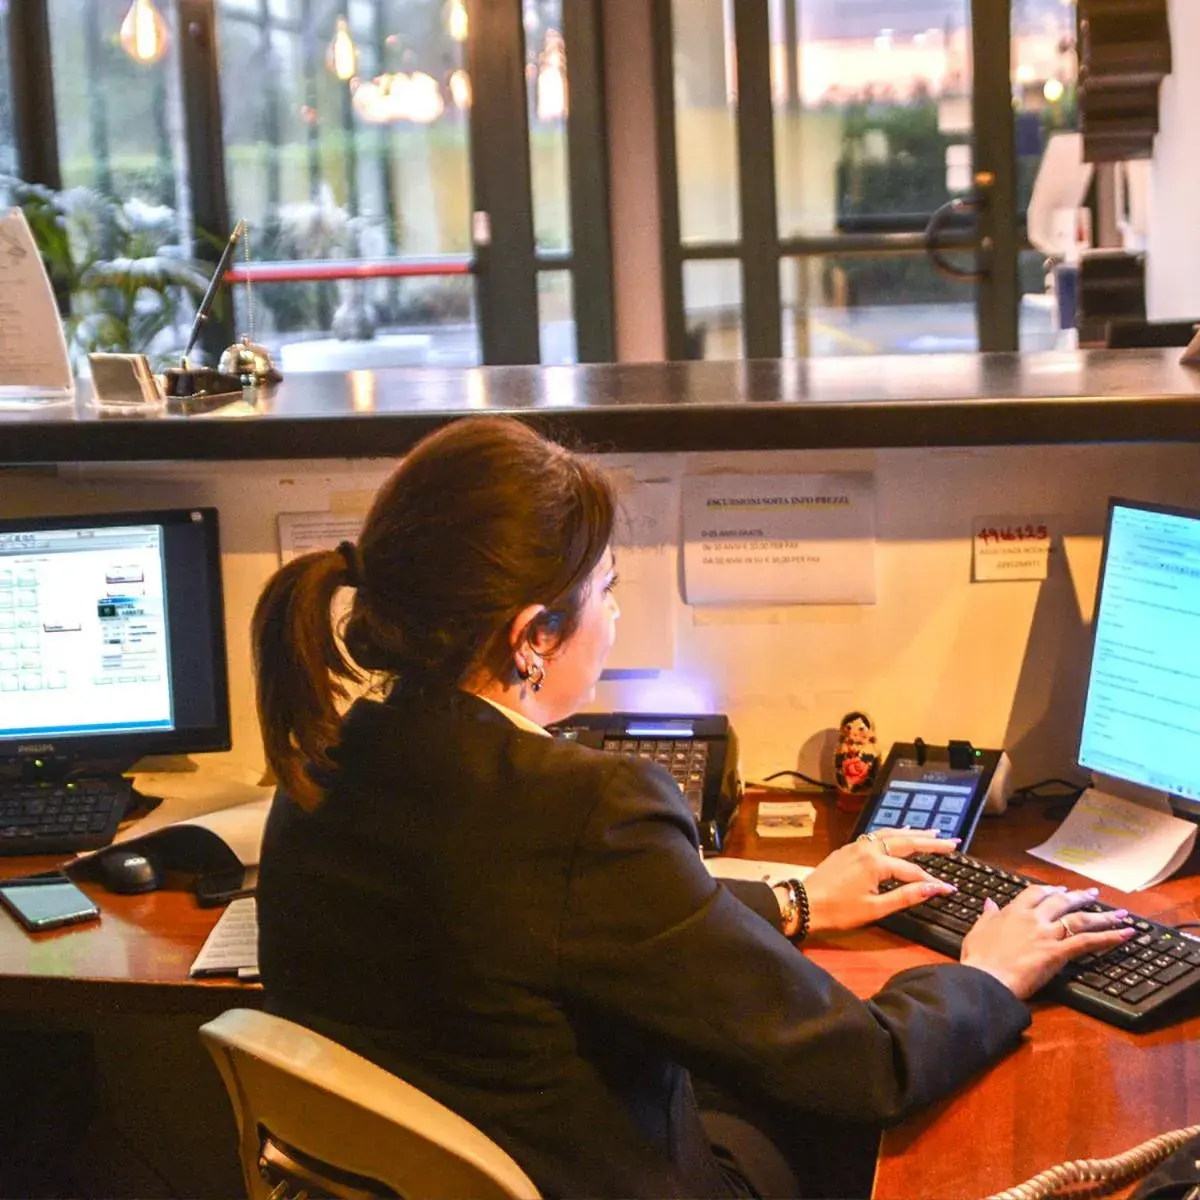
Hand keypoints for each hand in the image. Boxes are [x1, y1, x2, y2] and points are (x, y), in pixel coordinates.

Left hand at [803, 830, 960, 934]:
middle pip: (906, 842)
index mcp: (876, 863)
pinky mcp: (849, 848)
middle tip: (952, 841)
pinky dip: (894, 833)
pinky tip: (901, 833)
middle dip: (931, 842)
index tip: (950, 888)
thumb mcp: (875, 909)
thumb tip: (934, 888)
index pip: (913, 871)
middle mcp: (868, 848)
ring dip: (914, 833)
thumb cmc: (839, 910)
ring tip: (933, 832)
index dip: (932, 881)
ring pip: (891, 834)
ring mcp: (857, 845)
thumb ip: (906, 896)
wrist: (805, 903)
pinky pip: (877, 835)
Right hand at [960, 885, 1134, 998]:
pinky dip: (1109, 937)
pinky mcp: (1058, 952)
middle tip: (1093, 894)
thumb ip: (988, 915)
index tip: (1059, 890)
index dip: (1050, 891)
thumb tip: (990, 903)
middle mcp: (1033, 919)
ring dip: (1102, 915)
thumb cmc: (980, 957)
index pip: (1035, 894)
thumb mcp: (978, 930)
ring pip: (1079, 919)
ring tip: (1120, 913)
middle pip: (1062, 902)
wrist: (987, 977)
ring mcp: (1047, 934)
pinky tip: (1125, 934)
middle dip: (1080, 897)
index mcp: (1013, 912)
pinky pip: (1087, 942)